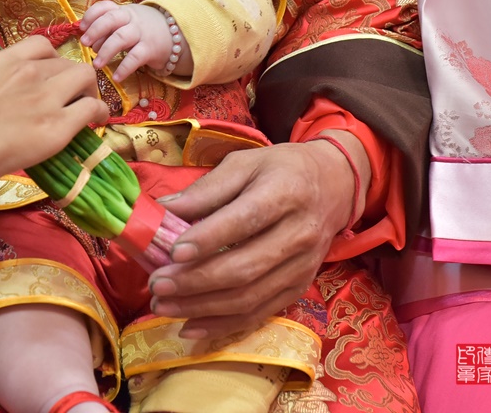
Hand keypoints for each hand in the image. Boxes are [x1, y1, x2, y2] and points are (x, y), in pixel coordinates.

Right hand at [0, 36, 109, 182]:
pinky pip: (92, 108)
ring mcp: (46, 96)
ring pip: (85, 78)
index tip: (52, 74)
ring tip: (88, 106)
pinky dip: (99, 112)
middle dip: (72, 78)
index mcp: (3, 60)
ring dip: (89, 91)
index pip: (41, 46)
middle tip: (72, 96)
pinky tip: (97, 121)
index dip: (52, 60)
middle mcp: (28, 71)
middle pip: (66, 62)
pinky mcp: (58, 124)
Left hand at [79, 1, 189, 80]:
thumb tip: (87, 39)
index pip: (106, 6)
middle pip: (112, 19)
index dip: (91, 15)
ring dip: (106, 51)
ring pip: (121, 38)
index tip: (81, 27)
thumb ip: (110, 28)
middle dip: (96, 30)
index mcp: (124, 11)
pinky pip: (136, 57)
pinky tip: (116, 77)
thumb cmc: (144, 30)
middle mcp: (132, 19)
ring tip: (96, 64)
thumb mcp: (129, 22)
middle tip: (85, 44)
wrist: (176, 35)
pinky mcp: (151, 49)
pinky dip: (125, 68)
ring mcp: (142, 33)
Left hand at [146, 139, 363, 338]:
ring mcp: (302, 267)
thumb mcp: (245, 164)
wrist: (334, 187)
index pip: (245, 220)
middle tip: (157, 285)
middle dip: (196, 281)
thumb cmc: (280, 171)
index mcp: (285, 193)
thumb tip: (163, 209)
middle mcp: (299, 234)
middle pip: (245, 267)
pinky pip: (259, 314)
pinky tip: (190, 326)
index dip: (208, 238)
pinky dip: (222, 325)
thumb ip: (206, 189)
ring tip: (163, 306)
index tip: (172, 251)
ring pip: (249, 297)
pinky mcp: (298, 288)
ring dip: (202, 307)